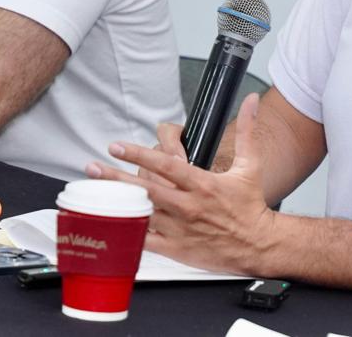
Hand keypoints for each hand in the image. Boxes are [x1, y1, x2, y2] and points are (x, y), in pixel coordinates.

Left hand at [85, 93, 275, 274]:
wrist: (258, 244)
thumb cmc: (250, 205)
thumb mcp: (251, 165)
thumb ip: (246, 131)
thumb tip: (250, 102)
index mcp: (202, 184)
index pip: (165, 165)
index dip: (139, 154)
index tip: (117, 146)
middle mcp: (188, 206)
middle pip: (145, 189)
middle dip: (116, 177)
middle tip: (93, 167)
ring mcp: (180, 229)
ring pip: (142, 214)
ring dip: (116, 203)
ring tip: (93, 194)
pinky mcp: (176, 249)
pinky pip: (146, 241)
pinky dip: (127, 233)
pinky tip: (110, 224)